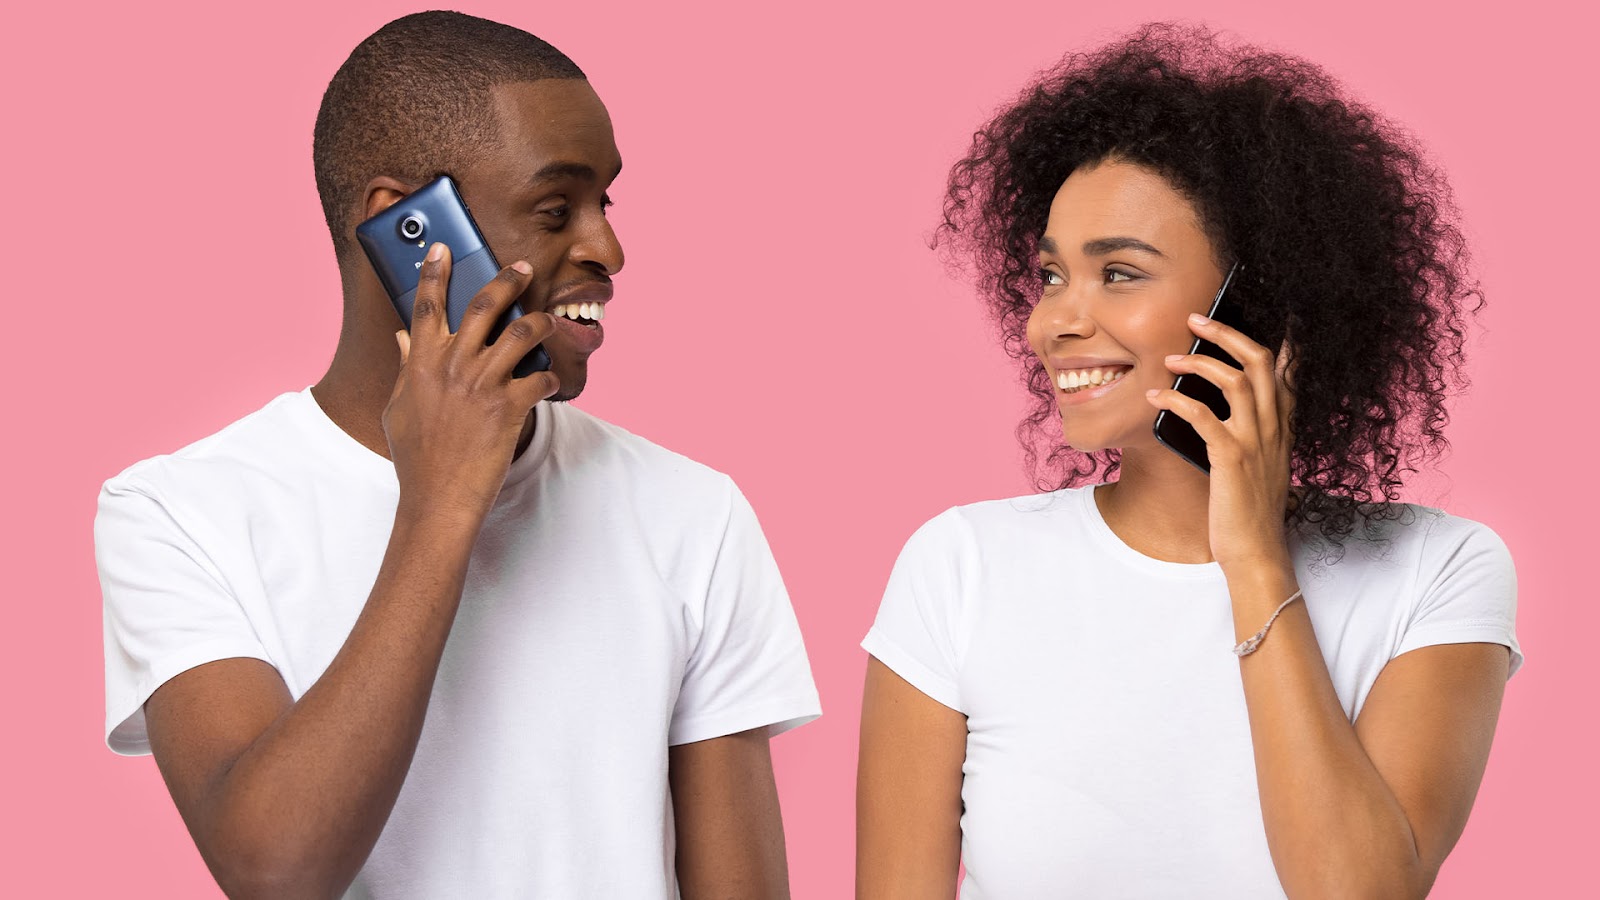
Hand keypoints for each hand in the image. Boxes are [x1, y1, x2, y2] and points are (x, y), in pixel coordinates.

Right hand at [383, 242, 559, 521]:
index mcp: (420, 363)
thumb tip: (403, 337)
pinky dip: (550, 380)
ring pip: (521, 333)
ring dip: (540, 322)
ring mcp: (481, 385)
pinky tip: (552, 384)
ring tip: (549, 320)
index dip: (433, 272)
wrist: (438, 499)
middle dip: (507, 280)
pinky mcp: (509, 407)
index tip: (442, 248)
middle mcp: (451, 366)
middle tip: (524, 268)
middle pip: (482, 306)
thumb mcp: (399, 410)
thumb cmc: (417, 458)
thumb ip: (405, 368)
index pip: (425, 306)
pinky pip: (540, 380)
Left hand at [1145, 312, 1293, 573]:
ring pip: (1233, 379)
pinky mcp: (1230, 458)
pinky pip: (1202, 415)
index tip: (1253, 311)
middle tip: (1195, 320)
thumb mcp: (1259, 462)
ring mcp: (1255, 441)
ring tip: (1168, 358)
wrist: (1256, 552)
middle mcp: (1275, 426)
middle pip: (1259, 359)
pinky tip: (1155, 396)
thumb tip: (1217, 402)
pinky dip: (1176, 400)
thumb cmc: (1250, 508)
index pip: (1287, 368)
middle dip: (1225, 332)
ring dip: (1197, 362)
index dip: (1275, 335)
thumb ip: (1250, 430)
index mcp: (1283, 425)